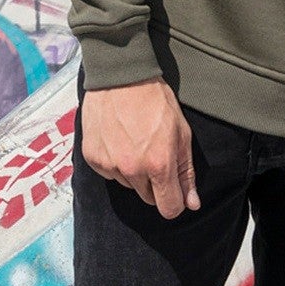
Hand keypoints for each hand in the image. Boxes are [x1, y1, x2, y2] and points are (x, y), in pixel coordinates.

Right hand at [79, 78, 199, 218]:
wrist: (121, 76)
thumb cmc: (155, 100)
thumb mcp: (181, 133)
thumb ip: (186, 172)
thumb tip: (191, 204)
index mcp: (159, 164)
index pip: (169, 209)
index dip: (175, 201)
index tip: (174, 190)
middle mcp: (132, 170)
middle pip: (148, 198)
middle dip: (154, 183)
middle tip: (154, 153)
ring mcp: (110, 165)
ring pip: (128, 184)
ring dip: (134, 171)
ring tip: (135, 141)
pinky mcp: (93, 158)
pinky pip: (109, 173)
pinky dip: (115, 162)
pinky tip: (118, 139)